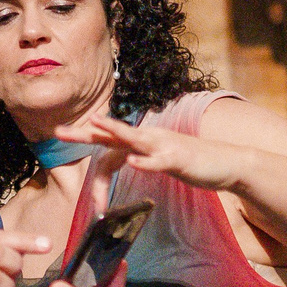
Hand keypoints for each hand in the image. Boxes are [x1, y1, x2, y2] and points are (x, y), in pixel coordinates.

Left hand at [58, 113, 247, 192]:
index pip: (108, 142)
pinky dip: (146, 162)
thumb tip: (125, 159)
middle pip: (112, 133)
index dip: (88, 146)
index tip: (62, 140)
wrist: (226, 163)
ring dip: (113, 130)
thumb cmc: (191, 162)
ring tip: (94, 123)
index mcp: (143, 140)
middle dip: (85, 132)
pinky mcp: (178, 159)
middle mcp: (150, 137)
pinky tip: (134, 162)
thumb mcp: (159, 160)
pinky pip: (159, 160)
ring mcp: (164, 146)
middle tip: (59, 132)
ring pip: (134, 138)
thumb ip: (142, 157)